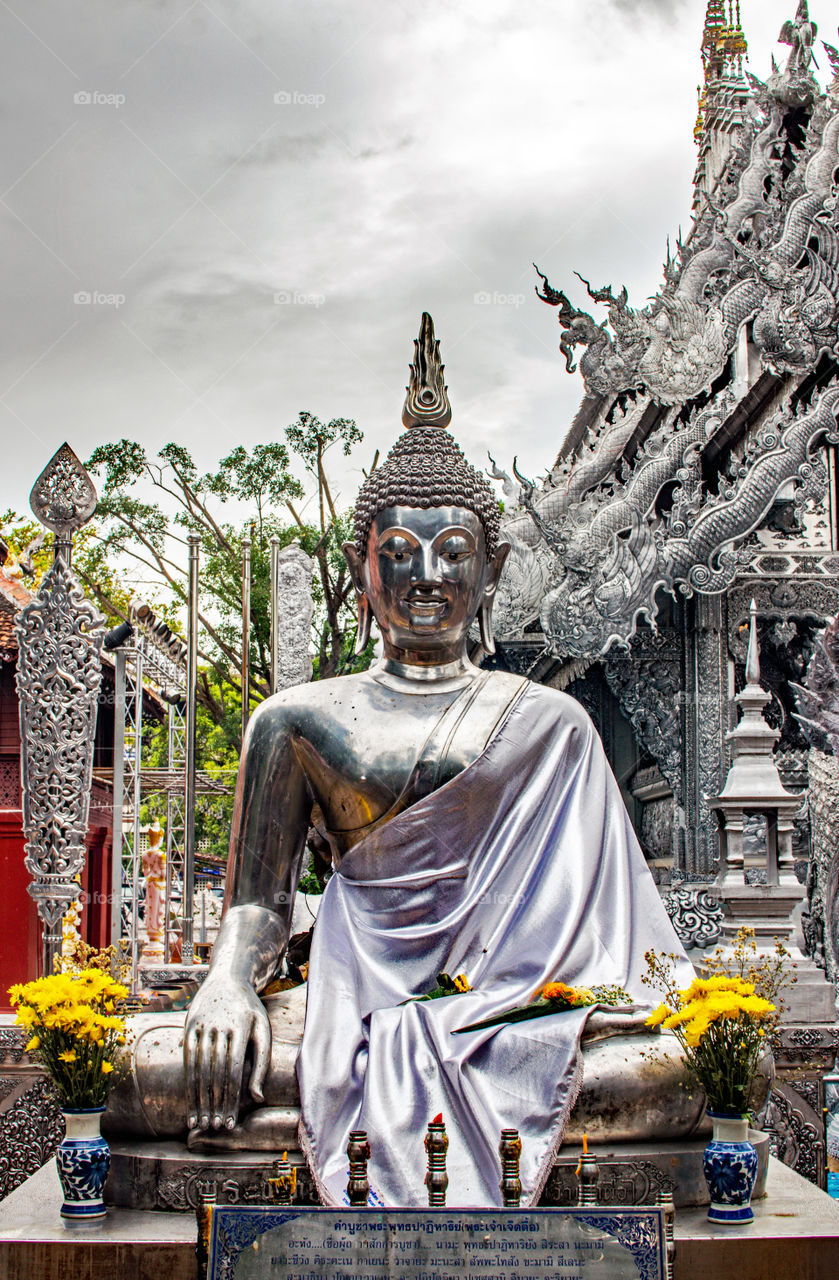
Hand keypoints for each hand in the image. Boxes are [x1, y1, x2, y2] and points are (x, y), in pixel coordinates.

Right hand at [184, 976, 270, 1130]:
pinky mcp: (189, 1026)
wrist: (228, 978)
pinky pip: (187, 1060)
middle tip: (216, 1128)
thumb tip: (257, 1097)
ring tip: (202, 1122)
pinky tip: (191, 1102)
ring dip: (200, 1099)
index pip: (234, 1070)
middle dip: (215, 1104)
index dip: (231, 1098)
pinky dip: (188, 1084)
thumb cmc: (249, 1010)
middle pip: (216, 1073)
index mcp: (241, 1027)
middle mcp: (220, 1026)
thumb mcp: (263, 1030)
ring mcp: (202, 1025)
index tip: (230, 1121)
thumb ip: (262, 1063)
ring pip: (199, 1069)